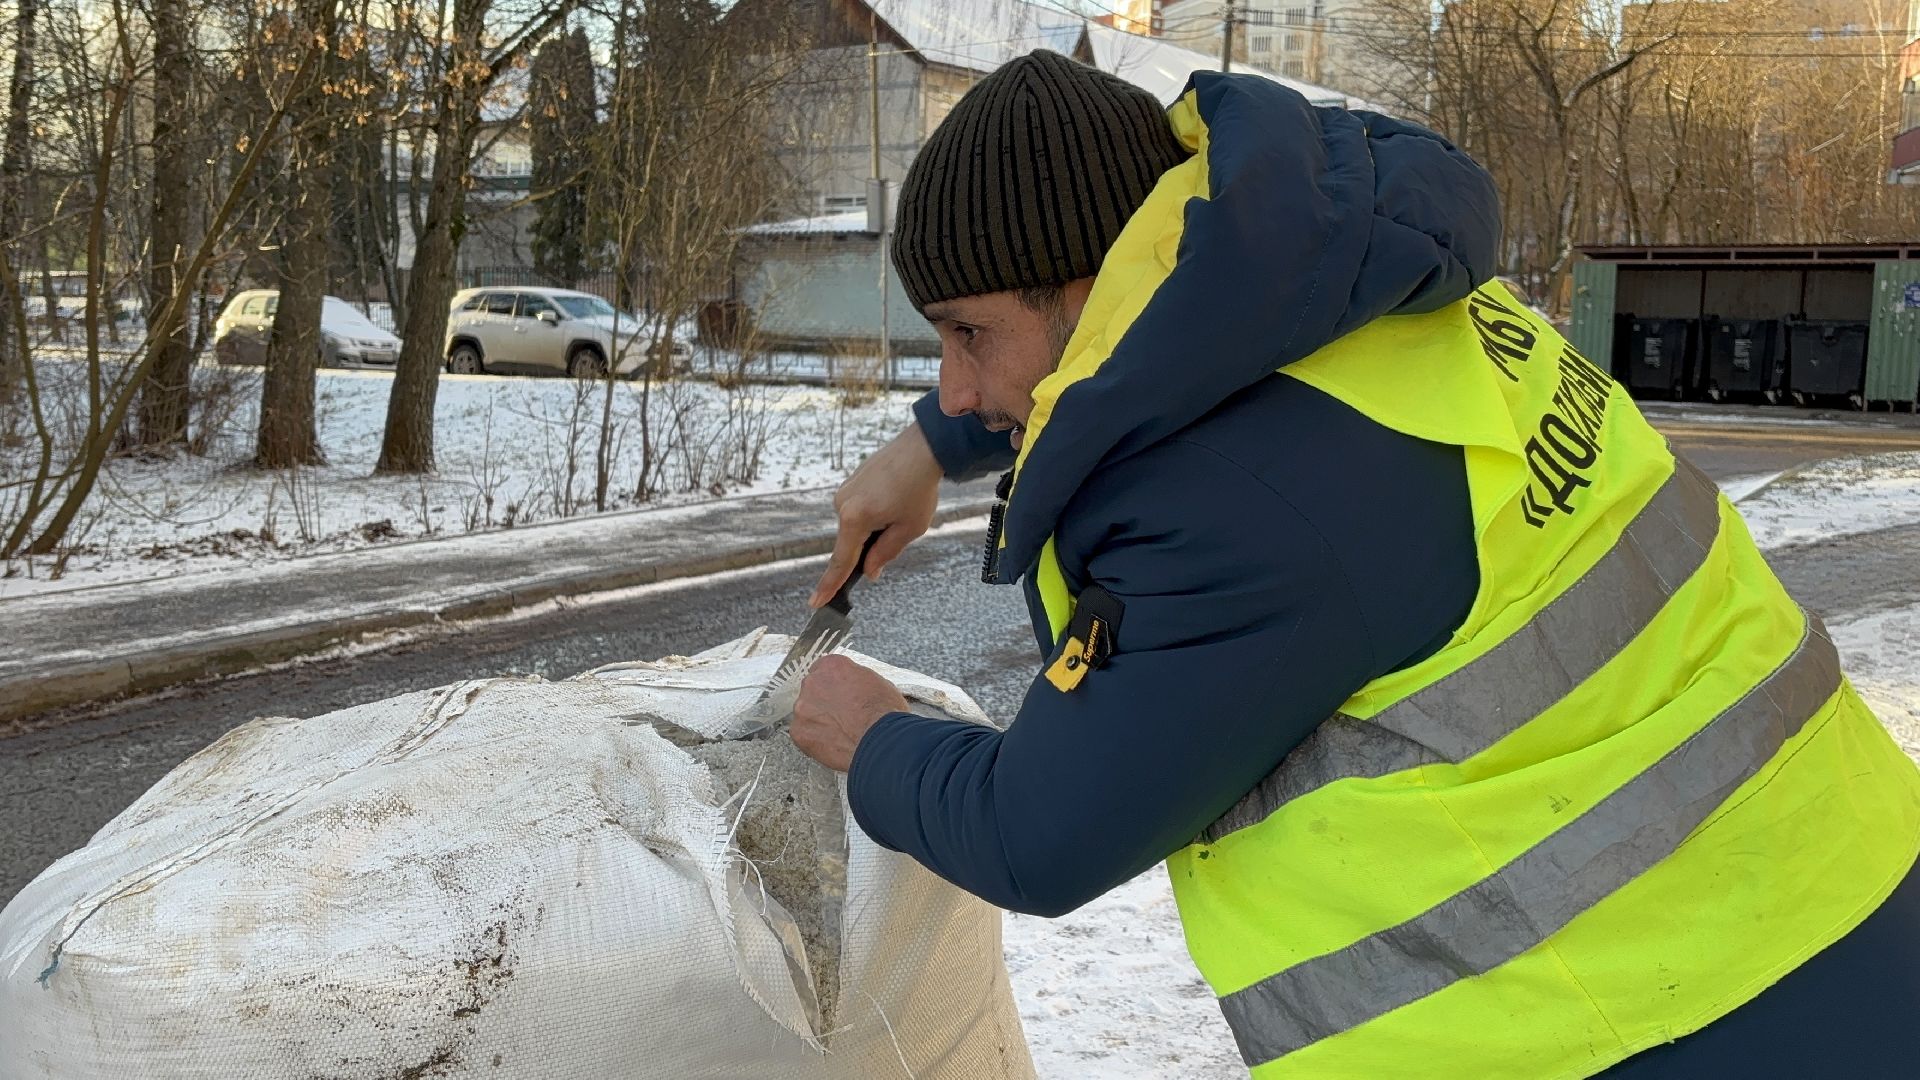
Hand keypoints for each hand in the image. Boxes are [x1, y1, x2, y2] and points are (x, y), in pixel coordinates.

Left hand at [791, 655, 909, 771]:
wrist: (880, 741)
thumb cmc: (885, 713)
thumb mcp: (877, 683)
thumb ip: (856, 680)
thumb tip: (854, 686)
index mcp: (832, 666)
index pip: (823, 669)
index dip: (833, 685)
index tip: (839, 695)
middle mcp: (813, 682)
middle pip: (812, 690)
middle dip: (824, 702)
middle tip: (841, 716)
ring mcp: (803, 707)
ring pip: (806, 713)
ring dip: (818, 721)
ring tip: (839, 734)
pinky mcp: (799, 731)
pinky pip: (803, 734)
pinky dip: (815, 740)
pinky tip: (832, 745)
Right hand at [809, 423, 941, 607]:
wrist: (922, 448)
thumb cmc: (919, 489)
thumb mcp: (908, 529)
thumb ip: (885, 554)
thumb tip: (869, 572)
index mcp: (854, 519)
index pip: (840, 561)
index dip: (829, 585)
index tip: (815, 602)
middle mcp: (842, 504)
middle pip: (851, 542)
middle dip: (871, 546)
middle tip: (898, 527)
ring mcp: (844, 492)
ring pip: (856, 526)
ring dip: (875, 527)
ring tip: (901, 507)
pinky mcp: (850, 483)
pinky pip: (858, 510)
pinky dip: (873, 514)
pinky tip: (893, 500)